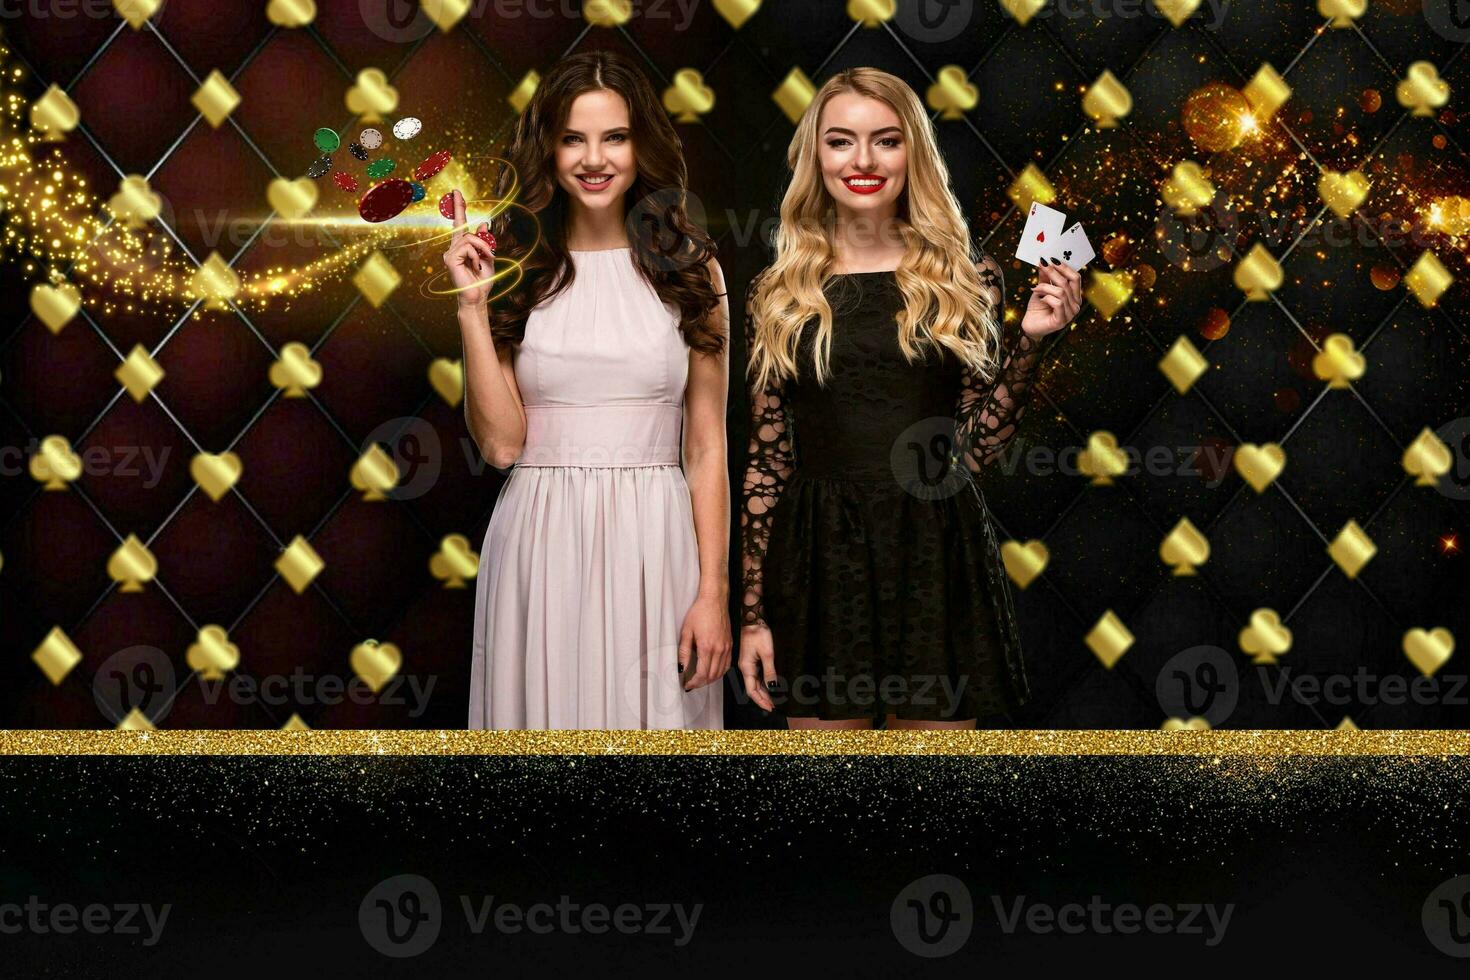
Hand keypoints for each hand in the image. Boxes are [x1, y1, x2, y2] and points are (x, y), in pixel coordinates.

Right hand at [441, 188, 495, 308]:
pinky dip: (476, 255)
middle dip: (480, 238)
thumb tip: (484, 223)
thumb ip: (485, 241)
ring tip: (484, 261)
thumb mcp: (488, 257)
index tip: (457, 192)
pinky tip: (475, 266)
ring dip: (482, 248)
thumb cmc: (482, 280)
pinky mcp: (449, 259)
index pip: (459, 223)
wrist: (477, 296)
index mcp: (461, 246)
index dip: (458, 207)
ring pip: (469, 238)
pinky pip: (467, 247)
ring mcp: (449, 253)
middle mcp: (453, 247)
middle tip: (489, 255)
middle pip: (464, 228)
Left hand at [679, 594, 731, 691]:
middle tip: (692, 684)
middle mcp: (719, 649)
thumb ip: (684, 651)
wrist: (715, 600)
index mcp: (707, 647)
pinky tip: (713, 672)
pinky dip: (720, 672)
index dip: (694, 683)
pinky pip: (727, 665)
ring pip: (720, 672)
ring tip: (700, 680)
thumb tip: (681, 667)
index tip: (687, 685)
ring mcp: (727, 648)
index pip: (702, 674)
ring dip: (710, 679)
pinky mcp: (731, 645)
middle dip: (701, 683)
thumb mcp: (686, 631)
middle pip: (712, 676)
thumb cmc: (700, 612)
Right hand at [738, 623, 776, 711]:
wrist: (752, 619)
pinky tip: (768, 685)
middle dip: (762, 698)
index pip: (752, 690)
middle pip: (752, 688)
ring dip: (762, 691)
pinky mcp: (749, 658)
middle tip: (773, 705)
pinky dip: (761, 682)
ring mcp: (746, 663)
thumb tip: (773, 687)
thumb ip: (770, 671)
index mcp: (746, 667)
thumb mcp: (767, 653)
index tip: (769, 707)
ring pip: (753, 682)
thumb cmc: (757, 633)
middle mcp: (744, 667)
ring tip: (772, 698)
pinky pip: (755, 675)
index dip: (760, 700)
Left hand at [1021, 258, 1082, 337]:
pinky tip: (1040, 299)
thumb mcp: (1042, 289)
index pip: (1075, 278)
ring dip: (1046, 287)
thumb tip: (1044, 261)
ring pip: (1061, 292)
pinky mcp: (1062, 321)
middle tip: (1042, 264)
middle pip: (1069, 283)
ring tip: (1035, 288)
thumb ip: (1045, 277)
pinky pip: (1057, 303)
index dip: (1064, 267)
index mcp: (1074, 296)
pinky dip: (1046, 298)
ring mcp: (1070, 314)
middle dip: (1054, 272)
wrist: (1030, 327)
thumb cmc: (1038, 309)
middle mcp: (1076, 305)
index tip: (1052, 258)